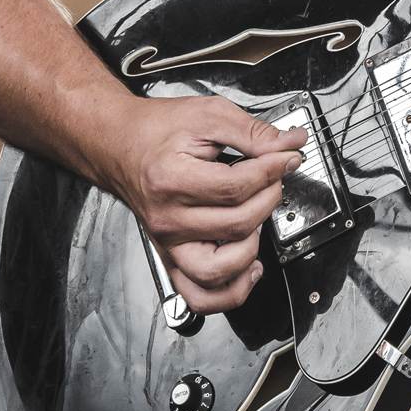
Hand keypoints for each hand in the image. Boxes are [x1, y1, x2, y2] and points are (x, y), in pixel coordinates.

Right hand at [109, 95, 306, 313]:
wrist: (120, 144)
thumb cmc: (157, 131)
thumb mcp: (208, 115)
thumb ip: (252, 132)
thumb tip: (290, 143)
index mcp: (172, 180)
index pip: (237, 187)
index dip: (272, 170)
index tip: (286, 157)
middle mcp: (167, 218)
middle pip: (236, 224)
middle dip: (268, 198)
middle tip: (273, 178)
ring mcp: (168, 243)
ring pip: (220, 270)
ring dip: (253, 246)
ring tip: (256, 218)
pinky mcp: (171, 257)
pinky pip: (200, 295)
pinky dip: (230, 291)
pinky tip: (249, 267)